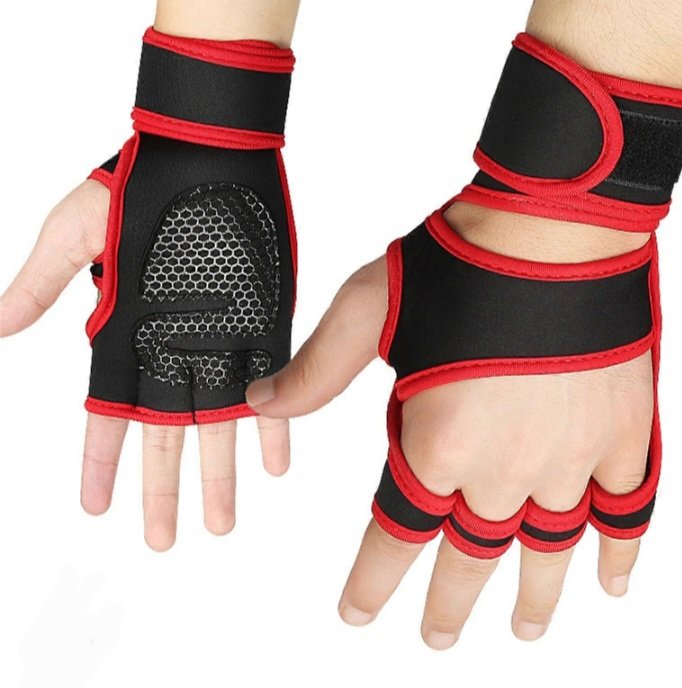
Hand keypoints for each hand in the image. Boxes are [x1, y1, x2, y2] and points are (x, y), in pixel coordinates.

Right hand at [0, 181, 289, 550]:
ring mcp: (218, 341)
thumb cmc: (133, 185)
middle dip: (163, 489)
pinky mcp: (259, 325)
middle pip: (165, 436)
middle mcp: (173, 349)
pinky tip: (276, 463)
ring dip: (220, 474)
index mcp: (126, 336)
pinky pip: (270, 384)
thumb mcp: (70, 231)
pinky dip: (275, 424)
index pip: (108, 415)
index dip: (100, 463)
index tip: (96, 507)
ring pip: (218, 423)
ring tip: (223, 523)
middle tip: (164, 541)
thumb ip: (38, 281)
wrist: (205, 153)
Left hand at [245, 213, 653, 646]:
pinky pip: (626, 509)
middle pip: (472, 557)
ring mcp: (571, 457)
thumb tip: (259, 401)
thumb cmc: (460, 261)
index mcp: (438, 443)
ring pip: (549, 548)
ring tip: (526, 630)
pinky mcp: (624, 434)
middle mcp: (505, 467)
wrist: (553, 224)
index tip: (358, 614)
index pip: (396, 537)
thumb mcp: (365, 311)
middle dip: (449, 606)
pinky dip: (619, 550)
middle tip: (438, 638)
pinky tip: (611, 580)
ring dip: (536, 597)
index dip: (372, 583)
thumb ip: (315, 372)